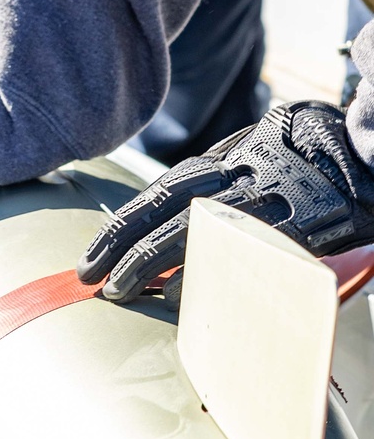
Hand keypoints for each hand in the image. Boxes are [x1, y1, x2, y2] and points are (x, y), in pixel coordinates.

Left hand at [77, 101, 373, 302]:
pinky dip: (215, 270)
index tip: (91, 256)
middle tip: (91, 276)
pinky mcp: (304, 222)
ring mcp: (270, 197)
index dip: (123, 224)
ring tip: (123, 290)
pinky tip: (186, 293)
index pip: (161, 192)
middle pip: (169, 207)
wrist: (362, 144)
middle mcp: (240, 175)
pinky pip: (252, 248)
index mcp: (225, 160)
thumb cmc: (306, 151)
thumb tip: (175, 219)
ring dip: (155, 260)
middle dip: (125, 243)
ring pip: (200, 226)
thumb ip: (219, 181)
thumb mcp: (255, 153)